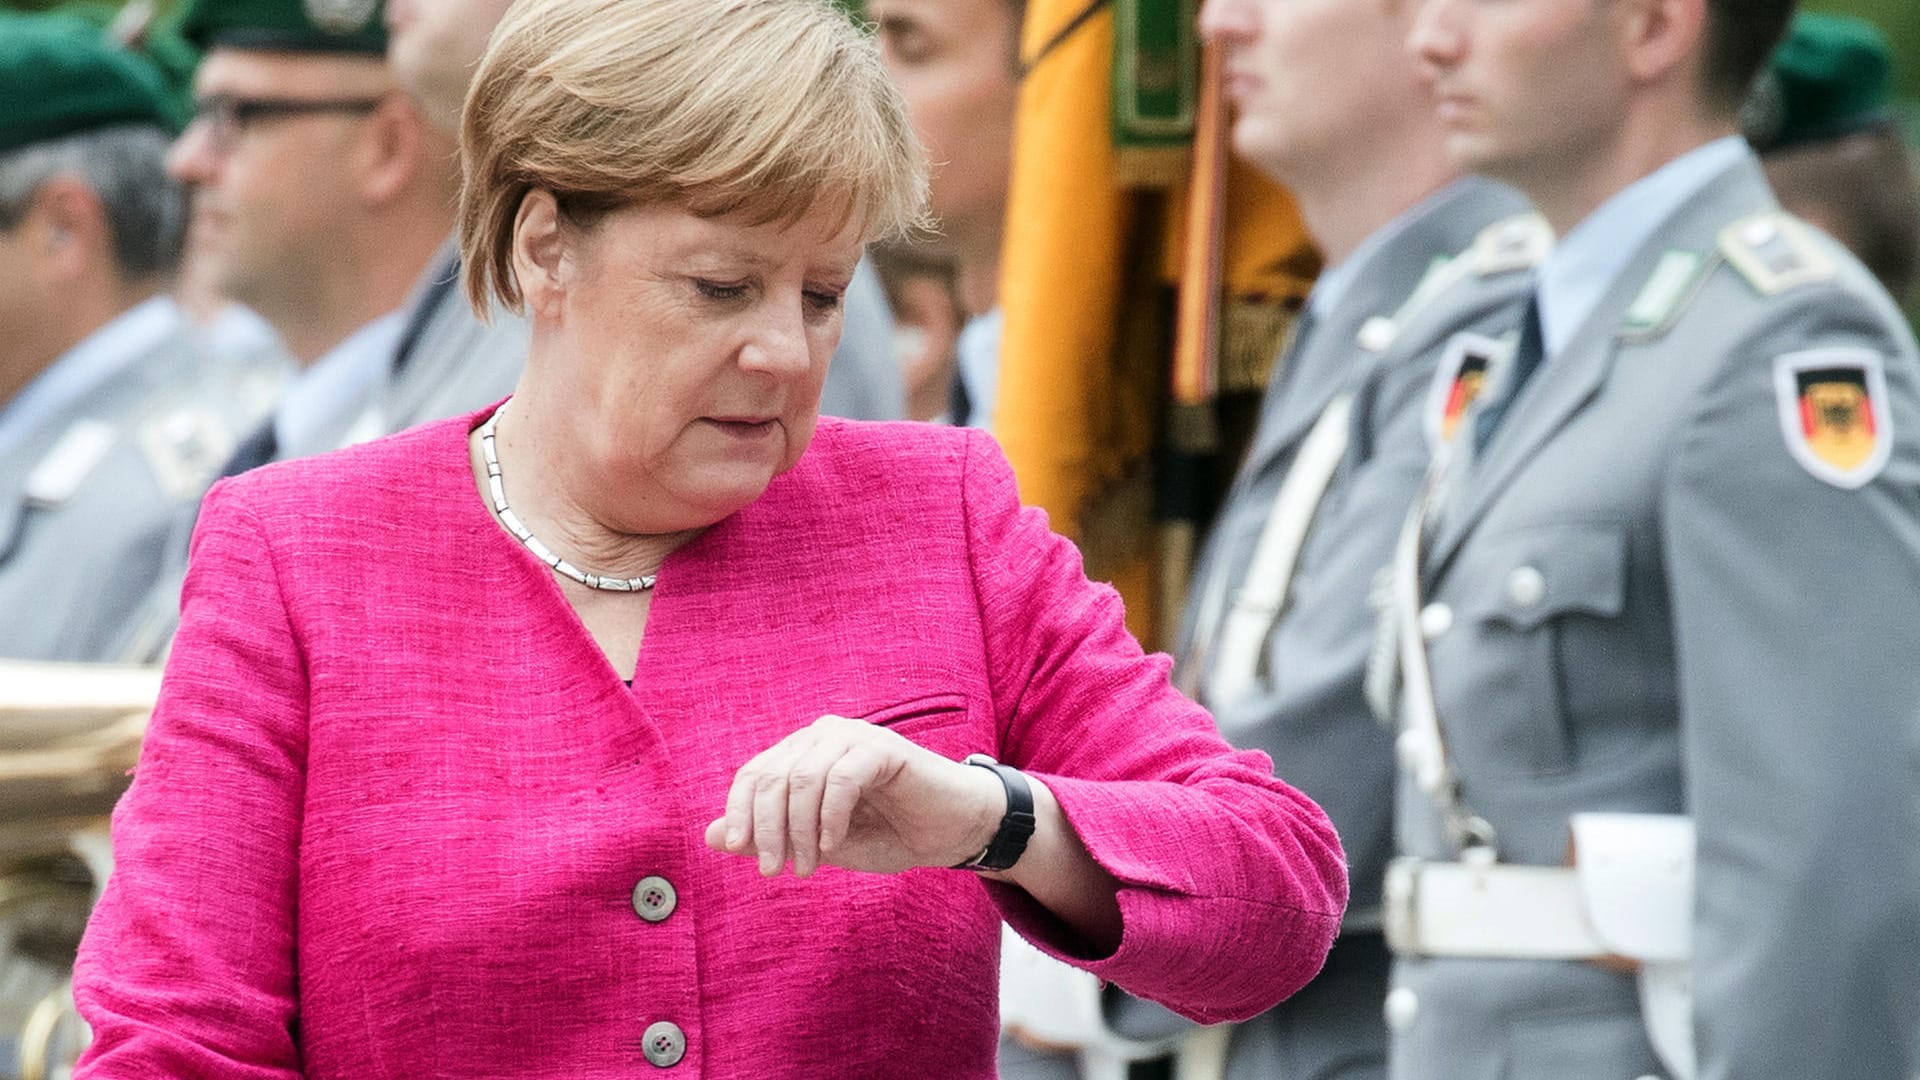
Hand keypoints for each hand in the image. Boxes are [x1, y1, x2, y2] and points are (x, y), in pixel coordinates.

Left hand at [703, 715, 1004, 877]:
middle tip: (774, 871)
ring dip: (799, 830)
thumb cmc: (886, 833)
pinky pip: (841, 777)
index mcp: (802, 753)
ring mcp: (852, 736)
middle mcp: (822, 736)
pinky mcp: (882, 747)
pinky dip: (830, 816)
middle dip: (767, 829)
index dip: (740, 814)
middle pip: (772, 777)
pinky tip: (834, 844)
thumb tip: (709, 837)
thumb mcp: (816, 844)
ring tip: (808, 866)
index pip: (753, 775)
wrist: (950, 831)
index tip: (743, 854)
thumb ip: (767, 836)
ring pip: (803, 778)